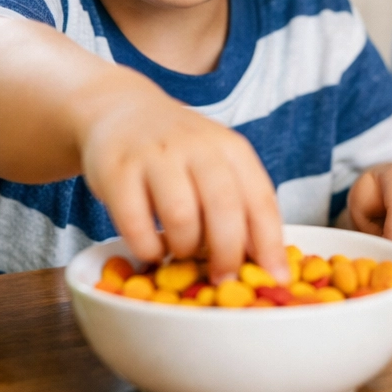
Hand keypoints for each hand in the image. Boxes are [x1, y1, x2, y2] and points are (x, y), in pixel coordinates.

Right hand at [75, 75, 287, 282]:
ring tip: (182, 250)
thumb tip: (266, 264)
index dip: (270, 244)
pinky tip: (152, 247)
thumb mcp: (218, 163)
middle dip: (228, 253)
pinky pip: (135, 224)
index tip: (275, 280)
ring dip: (185, 248)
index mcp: (231, 148)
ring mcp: (156, 156)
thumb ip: (241, 203)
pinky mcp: (117, 170)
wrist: (123, 111)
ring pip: (181, 217)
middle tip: (223, 279)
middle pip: (224, 208)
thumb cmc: (181, 151)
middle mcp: (197, 147)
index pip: (261, 199)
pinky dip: (147, 248)